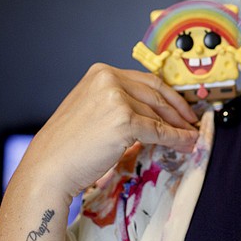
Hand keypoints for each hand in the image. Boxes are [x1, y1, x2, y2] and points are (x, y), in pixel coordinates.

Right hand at [14, 63, 198, 199]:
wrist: (49, 167)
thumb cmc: (68, 145)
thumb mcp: (92, 109)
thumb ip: (119, 102)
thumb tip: (154, 112)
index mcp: (101, 72)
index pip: (146, 81)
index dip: (169, 95)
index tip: (181, 107)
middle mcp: (109, 79)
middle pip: (155, 94)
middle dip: (177, 111)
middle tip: (191, 122)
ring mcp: (116, 98)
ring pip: (158, 114)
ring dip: (179, 127)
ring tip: (190, 136)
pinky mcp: (124, 120)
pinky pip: (159, 131)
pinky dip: (176, 138)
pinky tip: (186, 142)